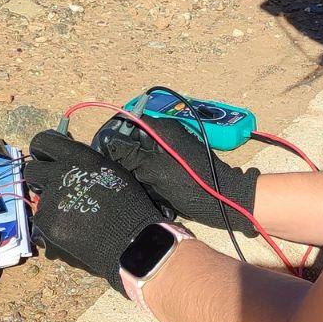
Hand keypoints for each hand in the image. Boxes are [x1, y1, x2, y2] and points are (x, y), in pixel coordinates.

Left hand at [23, 130, 167, 291]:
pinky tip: (71, 229)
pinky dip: (52, 223)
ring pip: (38, 197)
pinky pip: (41, 218)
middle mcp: (59, 173)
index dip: (41, 151)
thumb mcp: (110, 171)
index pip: (42, 142)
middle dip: (39, 177)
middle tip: (53, 188)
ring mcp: (50, 198)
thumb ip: (84, 164)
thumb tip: (70, 163)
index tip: (46, 158)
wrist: (130, 238)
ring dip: (50, 203)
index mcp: (77, 156)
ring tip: (71, 214)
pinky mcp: (46, 221)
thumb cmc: (128, 202)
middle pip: (32, 169)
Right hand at [102, 117, 259, 235]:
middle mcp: (167, 134)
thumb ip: (130, 154)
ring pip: (143, 151)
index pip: (130, 121)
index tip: (101, 150)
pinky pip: (154, 162)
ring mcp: (173, 149)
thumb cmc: (189, 183)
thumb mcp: (154, 170)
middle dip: (123, 151)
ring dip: (134, 164)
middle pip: (135, 137)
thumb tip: (109, 144)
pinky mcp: (176, 163)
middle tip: (110, 169)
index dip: (113, 133)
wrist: (221, 201)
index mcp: (163, 129)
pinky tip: (141, 184)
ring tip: (124, 178)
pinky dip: (146, 171)